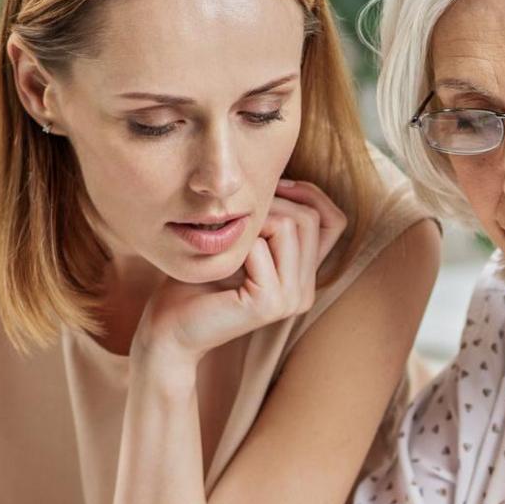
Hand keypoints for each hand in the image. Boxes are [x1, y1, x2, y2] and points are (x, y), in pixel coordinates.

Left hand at [135, 179, 346, 367]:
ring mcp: (291, 300)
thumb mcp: (243, 241)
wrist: (170, 326)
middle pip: (309, 218)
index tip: (275, 186)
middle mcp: (305, 291)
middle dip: (272, 204)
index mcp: (305, 277)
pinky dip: (237, 243)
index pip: (334, 221)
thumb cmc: (197, 280)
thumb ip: (273, 221)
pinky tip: (219, 261)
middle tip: (235, 217)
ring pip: (291, 226)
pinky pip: (261, 247)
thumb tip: (286, 177)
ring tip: (227, 240)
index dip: (310, 195)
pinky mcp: (269, 303)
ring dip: (253, 221)